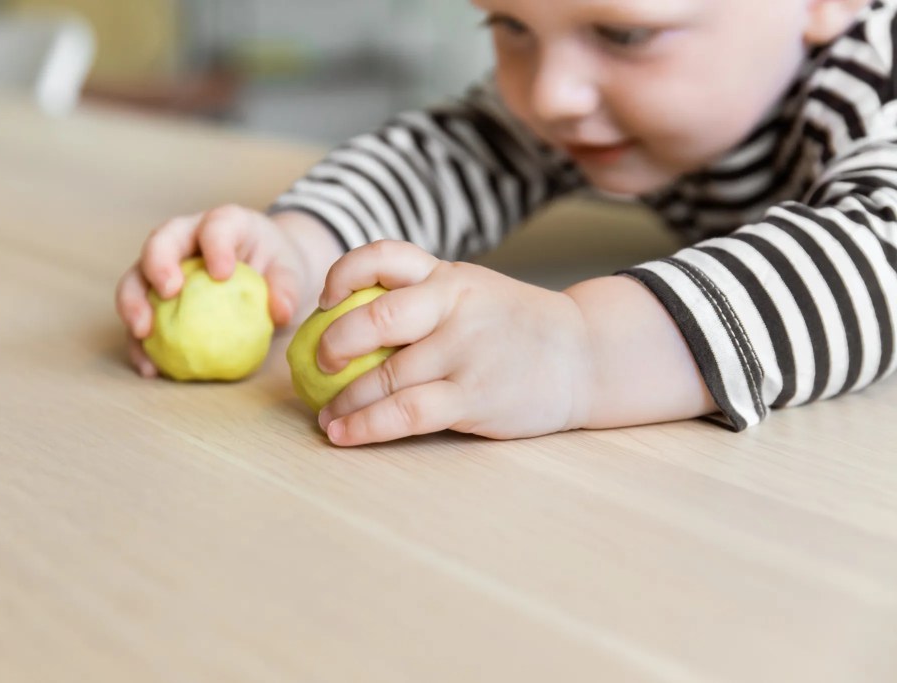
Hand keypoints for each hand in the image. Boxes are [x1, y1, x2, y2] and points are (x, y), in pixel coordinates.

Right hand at [114, 206, 339, 377]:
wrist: (264, 271)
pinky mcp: (154, 296)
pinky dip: (139, 343)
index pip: (215, 226)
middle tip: (168, 293)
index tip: (222, 273)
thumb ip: (286, 289)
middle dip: (158, 265)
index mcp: (223, 223)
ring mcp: (165, 265)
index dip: (215, 245)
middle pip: (160, 241)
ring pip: (136, 276)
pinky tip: (150, 368)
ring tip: (142, 333)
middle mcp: (186, 237)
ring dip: (133, 304)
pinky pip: (141, 317)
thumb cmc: (275, 266)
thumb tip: (279, 313)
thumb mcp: (289, 272)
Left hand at [314, 240, 594, 445]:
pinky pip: (405, 413)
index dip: (343, 274)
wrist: (585, 355)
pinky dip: (366, 426)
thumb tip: (344, 324)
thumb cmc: (516, 327)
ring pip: (384, 376)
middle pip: (376, 318)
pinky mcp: (473, 396)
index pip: (384, 257)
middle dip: (333, 344)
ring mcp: (465, 351)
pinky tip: (344, 434)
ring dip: (343, 401)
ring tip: (326, 417)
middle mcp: (455, 306)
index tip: (325, 300)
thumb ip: (423, 299)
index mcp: (449, 275)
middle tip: (318, 363)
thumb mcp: (474, 292)